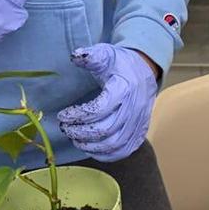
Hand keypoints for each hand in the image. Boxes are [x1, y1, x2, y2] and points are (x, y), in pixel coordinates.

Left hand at [56, 44, 159, 161]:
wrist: (146, 70)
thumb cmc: (121, 64)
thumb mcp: (107, 54)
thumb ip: (91, 56)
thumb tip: (75, 56)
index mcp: (124, 89)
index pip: (99, 109)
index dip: (78, 115)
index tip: (63, 114)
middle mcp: (134, 108)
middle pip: (105, 129)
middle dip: (80, 132)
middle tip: (65, 128)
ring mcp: (138, 122)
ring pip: (114, 143)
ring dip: (91, 146)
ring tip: (75, 139)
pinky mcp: (140, 132)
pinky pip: (124, 150)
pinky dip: (106, 155)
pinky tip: (91, 148)